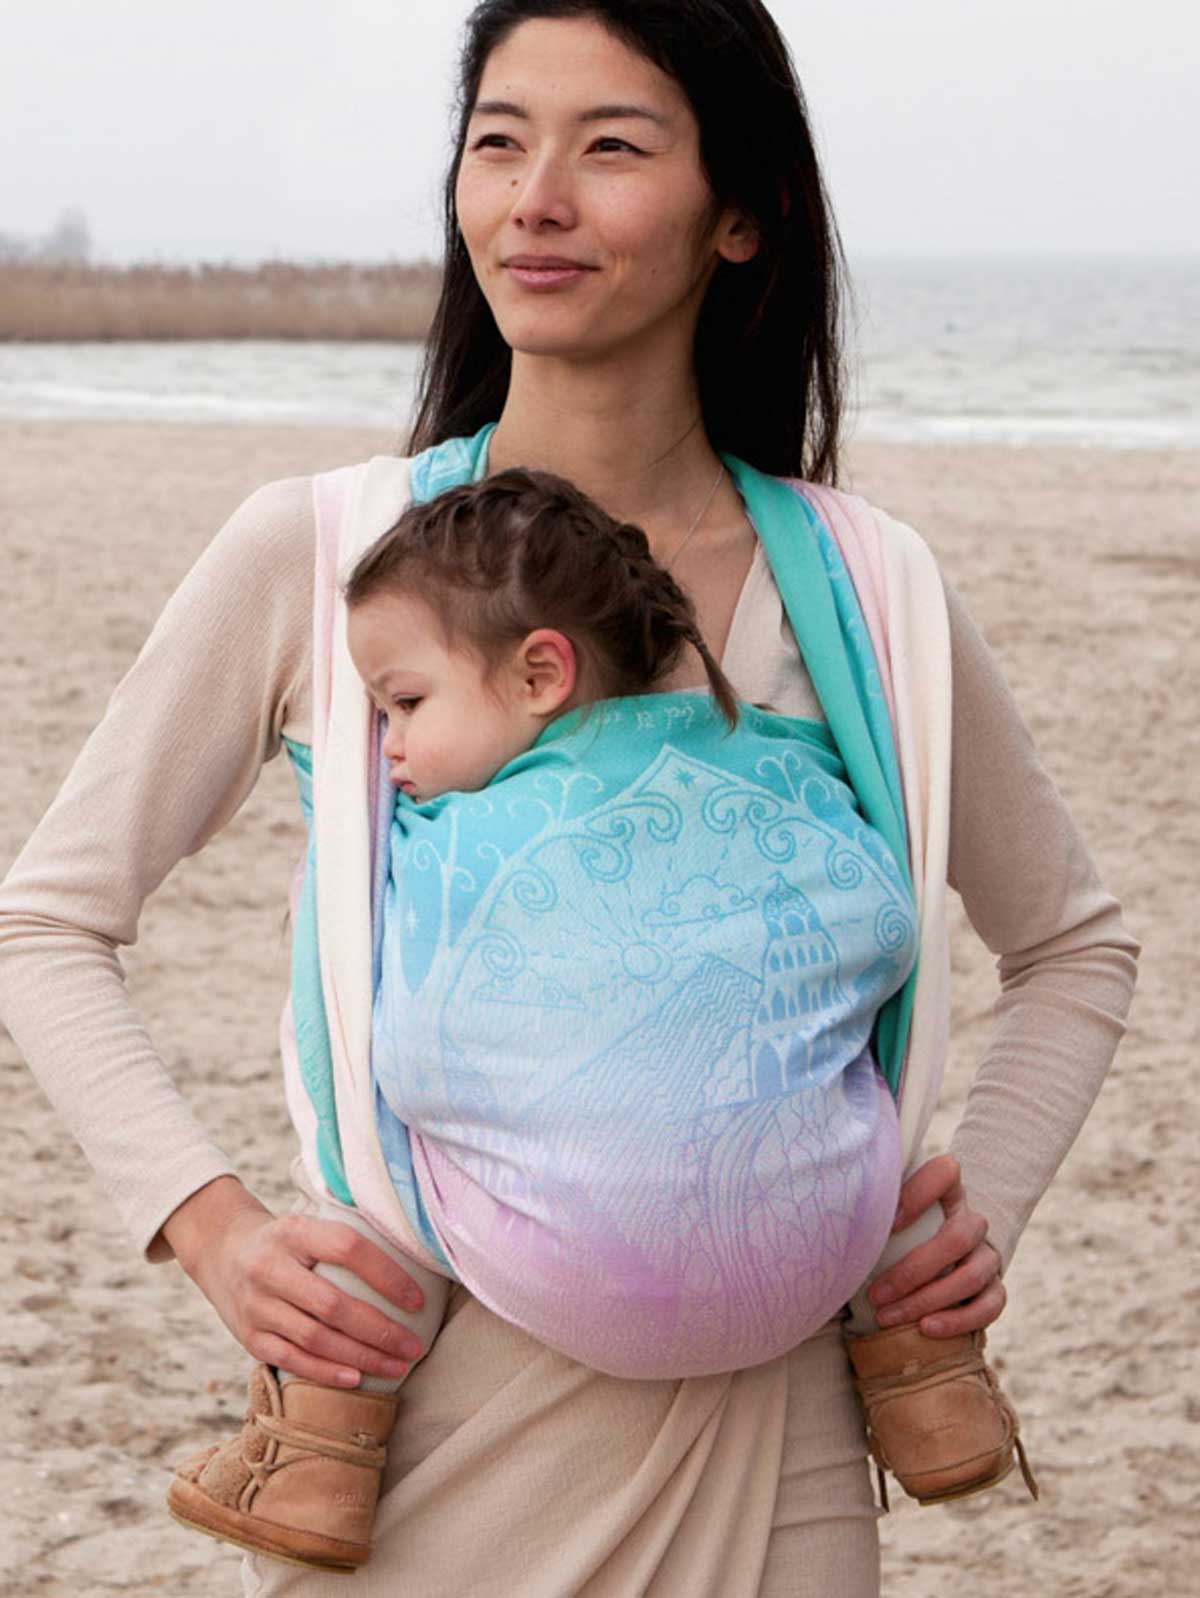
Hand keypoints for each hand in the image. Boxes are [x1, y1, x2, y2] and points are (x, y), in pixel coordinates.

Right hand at [162, 1177, 426, 1385]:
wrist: (221, 1249)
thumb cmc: (286, 1240)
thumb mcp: (307, 1223)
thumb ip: (345, 1238)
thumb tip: (413, 1259)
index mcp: (293, 1230)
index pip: (347, 1248)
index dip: (386, 1274)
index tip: (419, 1300)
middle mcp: (269, 1267)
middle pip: (333, 1304)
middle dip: (380, 1330)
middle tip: (415, 1346)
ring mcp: (255, 1304)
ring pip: (315, 1338)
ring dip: (361, 1357)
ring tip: (397, 1366)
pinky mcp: (247, 1336)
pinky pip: (289, 1359)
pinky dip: (324, 1372)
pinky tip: (355, 1379)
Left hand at [866, 1154, 1004, 1338]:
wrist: (933, 1265)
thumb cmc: (898, 1237)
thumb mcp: (887, 1218)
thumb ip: (872, 1211)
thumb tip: (831, 1220)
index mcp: (947, 1193)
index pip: (945, 1172)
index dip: (918, 1193)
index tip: (885, 1225)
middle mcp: (972, 1221)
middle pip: (957, 1238)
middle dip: (912, 1271)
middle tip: (874, 1295)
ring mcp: (987, 1256)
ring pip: (971, 1276)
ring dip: (926, 1300)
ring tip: (888, 1317)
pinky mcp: (996, 1289)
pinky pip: (990, 1306)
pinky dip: (958, 1321)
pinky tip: (926, 1329)